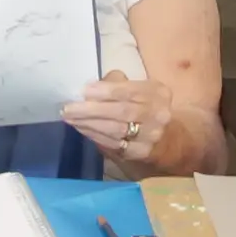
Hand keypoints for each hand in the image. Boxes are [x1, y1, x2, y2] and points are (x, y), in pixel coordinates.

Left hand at [60, 69, 178, 167]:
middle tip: (67, 108)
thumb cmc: (146, 107)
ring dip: (88, 124)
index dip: (103, 92)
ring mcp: (151, 136)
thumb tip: (92, 86)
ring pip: (115, 130)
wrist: (168, 139)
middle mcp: (158, 115)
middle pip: (121, 112)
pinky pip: (114, 144)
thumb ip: (118, 83)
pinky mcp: (140, 153)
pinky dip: (95, 136)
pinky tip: (81, 129)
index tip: (82, 91)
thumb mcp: (140, 89)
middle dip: (91, 110)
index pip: (128, 91)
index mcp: (157, 93)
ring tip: (69, 118)